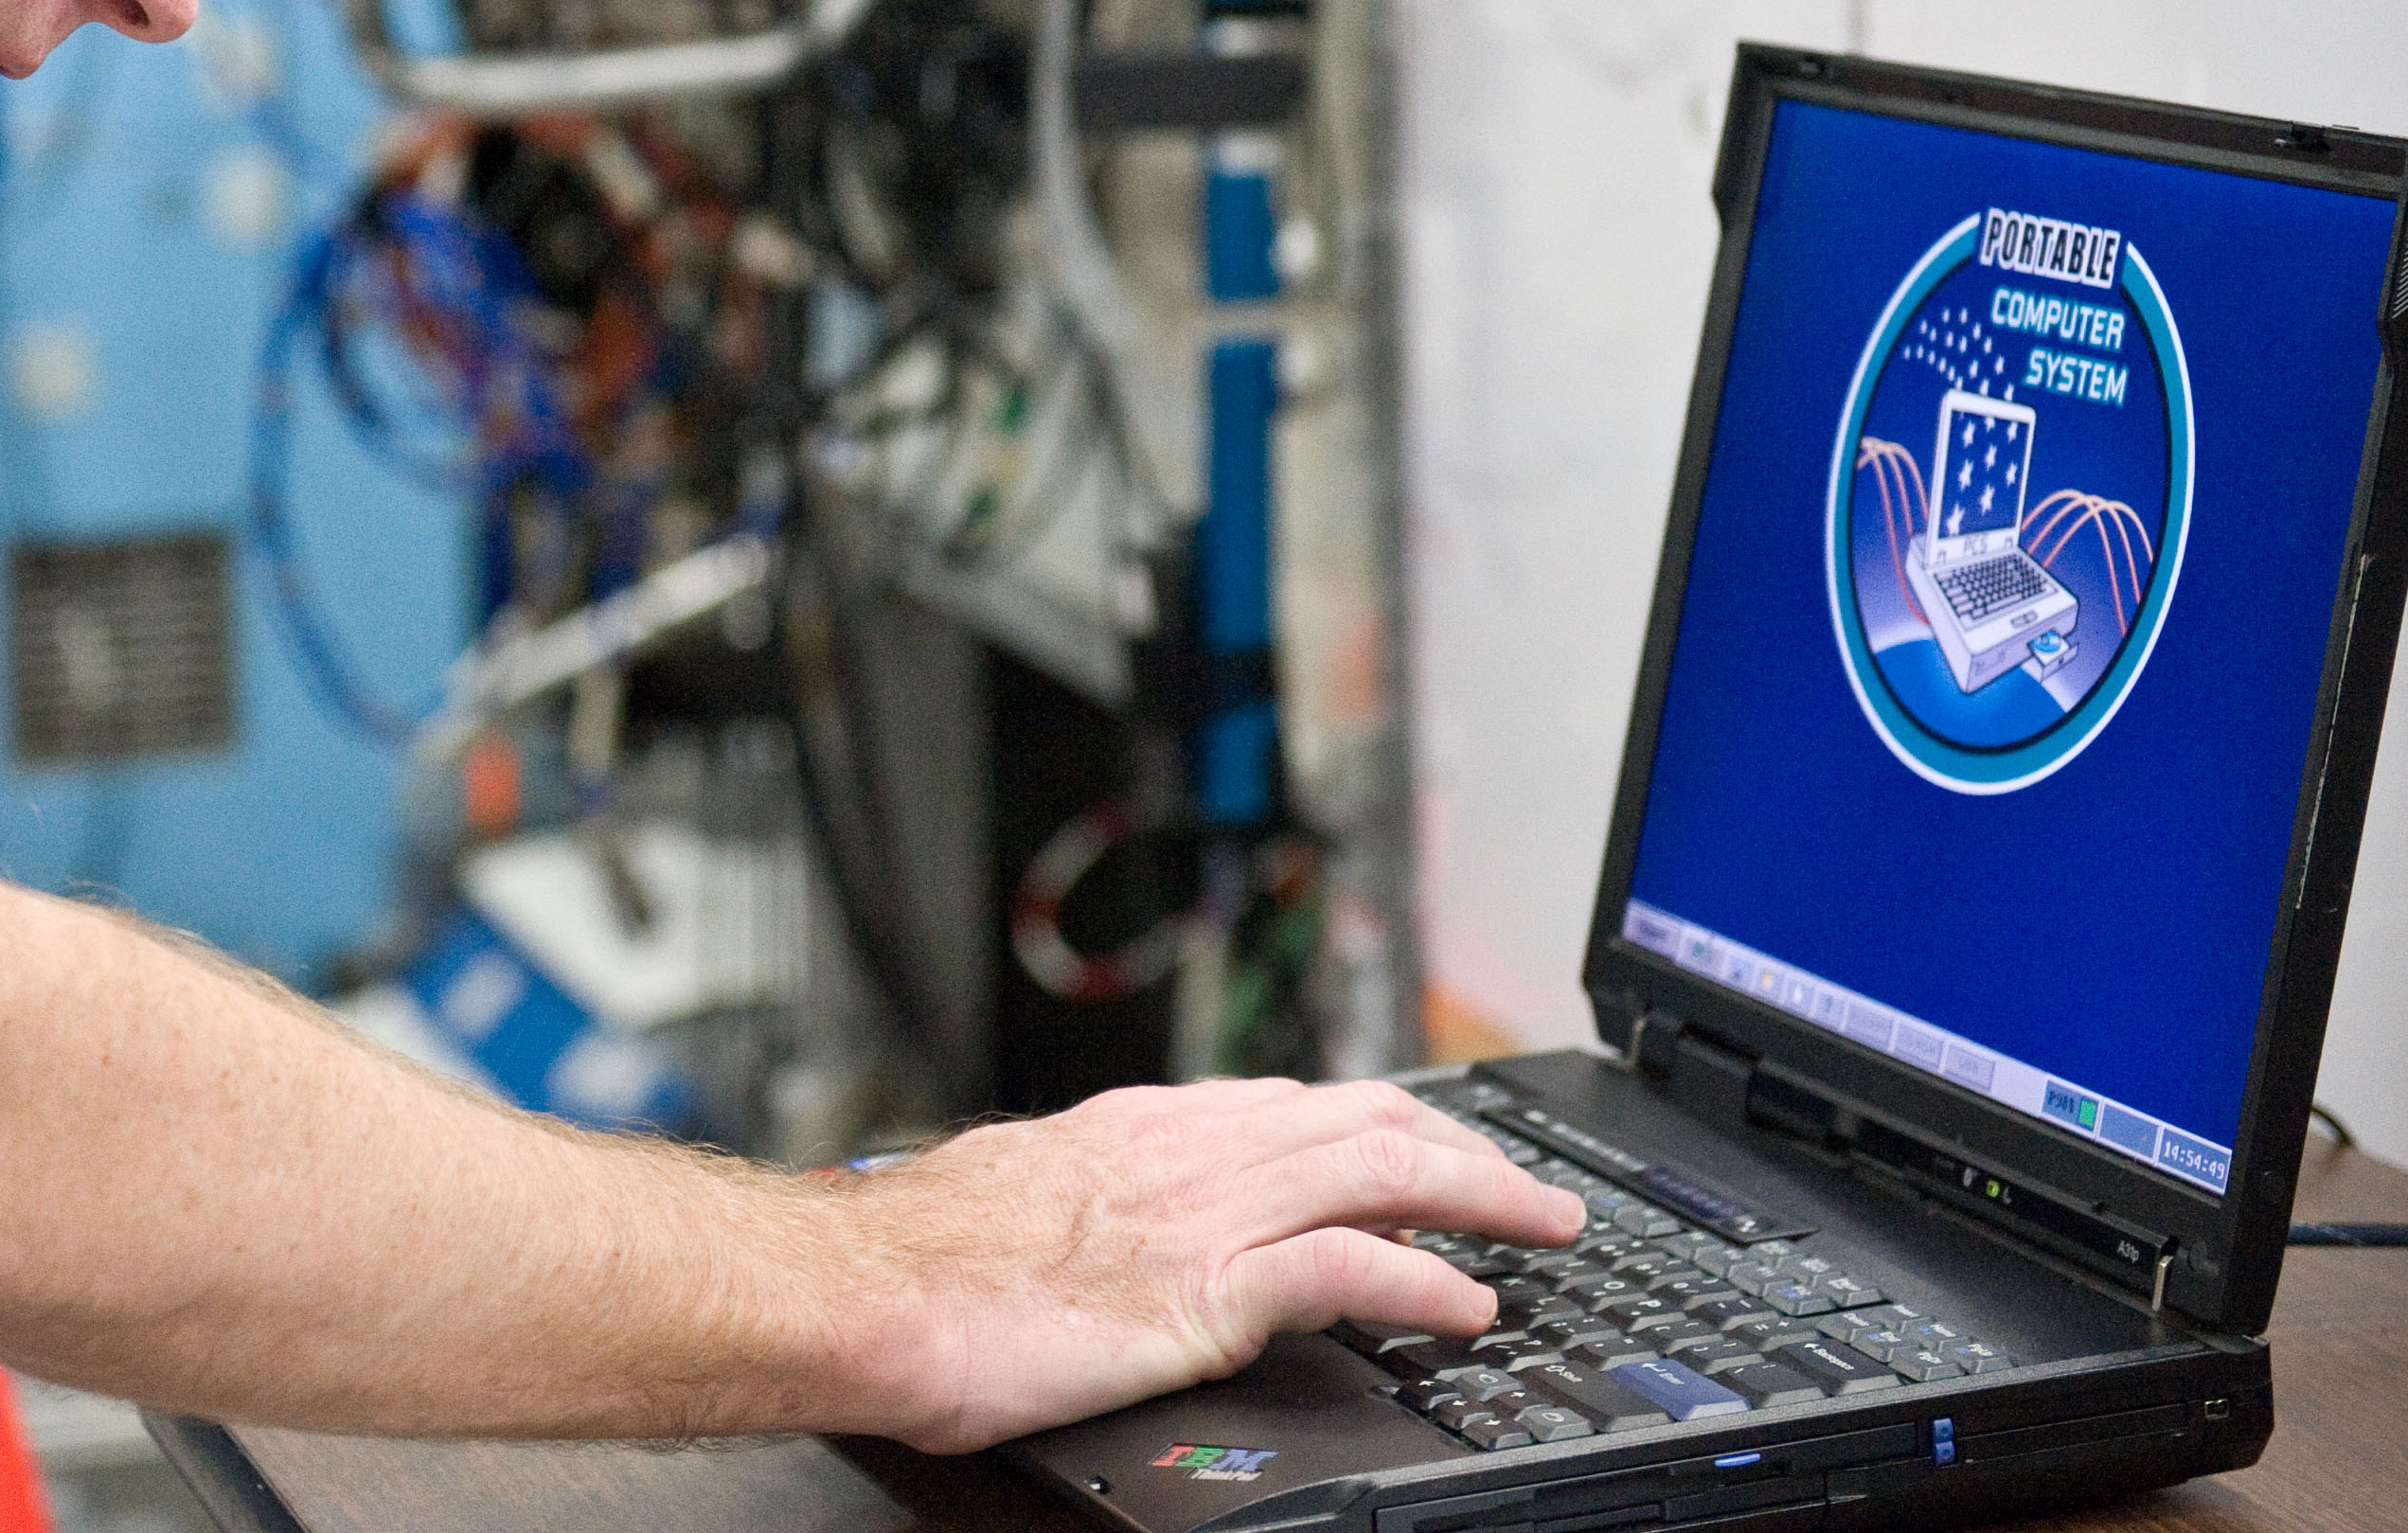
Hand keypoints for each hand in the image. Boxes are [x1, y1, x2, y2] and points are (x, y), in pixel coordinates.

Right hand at [840, 1077, 1587, 1453]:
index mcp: (1143, 1128)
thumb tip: (1119, 1230)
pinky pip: (1349, 1268)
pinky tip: (1474, 1303)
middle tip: (1527, 1184)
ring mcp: (1203, 1214)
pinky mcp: (1206, 1287)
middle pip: (1364, 1120)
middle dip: (1461, 1143)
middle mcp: (1187, 1150)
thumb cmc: (915, 1262)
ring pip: (1380, 1173)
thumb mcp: (1024, 1203)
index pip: (1295, 1105)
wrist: (865, 1293)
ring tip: (1543, 1227)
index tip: (1434, 1140)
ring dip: (1480, 1195)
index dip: (1385, 1121)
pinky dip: (1427, 1281)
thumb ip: (1094, 1202)